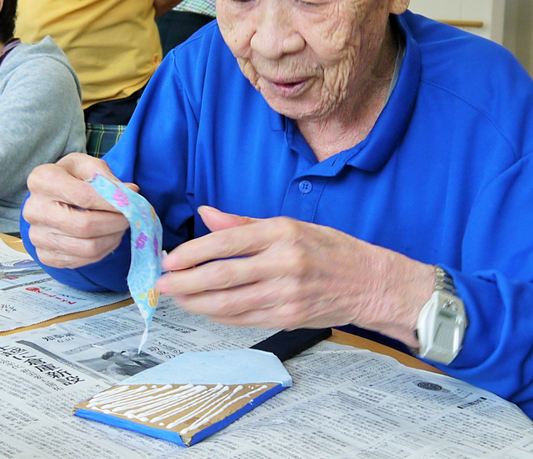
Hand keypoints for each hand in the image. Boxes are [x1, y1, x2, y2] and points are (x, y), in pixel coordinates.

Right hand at [23, 153, 133, 268]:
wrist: (51, 197)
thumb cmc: (70, 177)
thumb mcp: (86, 165)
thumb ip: (106, 177)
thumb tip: (130, 192)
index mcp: (42, 180)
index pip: (84, 196)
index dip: (113, 202)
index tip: (131, 202)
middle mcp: (34, 210)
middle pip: (85, 226)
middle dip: (115, 222)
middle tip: (130, 217)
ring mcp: (37, 236)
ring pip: (87, 247)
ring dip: (112, 238)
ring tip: (120, 226)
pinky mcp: (45, 255)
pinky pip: (82, 261)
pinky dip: (103, 251)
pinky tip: (107, 237)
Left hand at [156, 206, 435, 346]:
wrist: (370, 283)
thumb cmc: (331, 250)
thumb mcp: (292, 225)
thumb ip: (244, 223)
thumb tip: (206, 215)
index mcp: (282, 233)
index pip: (226, 242)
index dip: (192, 253)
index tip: (170, 259)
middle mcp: (283, 263)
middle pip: (222, 276)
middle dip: (185, 282)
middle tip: (162, 283)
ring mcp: (285, 294)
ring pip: (228, 302)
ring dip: (196, 302)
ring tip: (177, 298)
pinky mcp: (287, 318)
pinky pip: (243, 318)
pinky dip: (219, 314)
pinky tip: (204, 308)